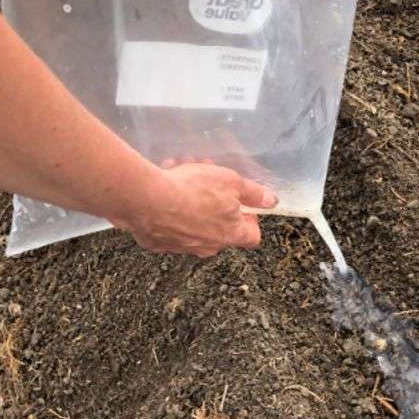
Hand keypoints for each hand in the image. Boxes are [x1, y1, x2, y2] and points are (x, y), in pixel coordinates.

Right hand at [113, 163, 277, 256]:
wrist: (147, 199)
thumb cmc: (193, 190)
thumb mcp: (231, 182)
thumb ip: (253, 193)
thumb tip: (272, 201)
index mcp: (229, 235)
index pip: (252, 236)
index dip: (251, 220)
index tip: (244, 205)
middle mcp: (207, 246)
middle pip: (219, 226)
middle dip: (215, 200)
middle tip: (206, 176)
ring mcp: (181, 247)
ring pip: (193, 222)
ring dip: (191, 199)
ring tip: (181, 171)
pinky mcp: (157, 242)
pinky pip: (168, 225)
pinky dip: (169, 209)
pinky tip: (163, 188)